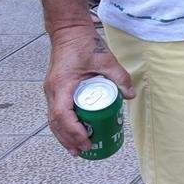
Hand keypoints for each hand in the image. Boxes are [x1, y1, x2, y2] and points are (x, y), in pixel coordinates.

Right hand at [42, 26, 134, 156]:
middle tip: (83, 151)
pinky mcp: (56, 90)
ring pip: (54, 120)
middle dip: (68, 139)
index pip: (62, 115)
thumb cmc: (84, 44)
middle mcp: (52, 91)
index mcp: (61, 85)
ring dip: (64, 135)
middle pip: (55, 123)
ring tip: (77, 149)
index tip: (85, 140)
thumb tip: (131, 95)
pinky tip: (74, 132)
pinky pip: (57, 112)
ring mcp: (52, 91)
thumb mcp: (105, 59)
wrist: (68, 32)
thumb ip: (119, 76)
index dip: (73, 131)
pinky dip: (64, 125)